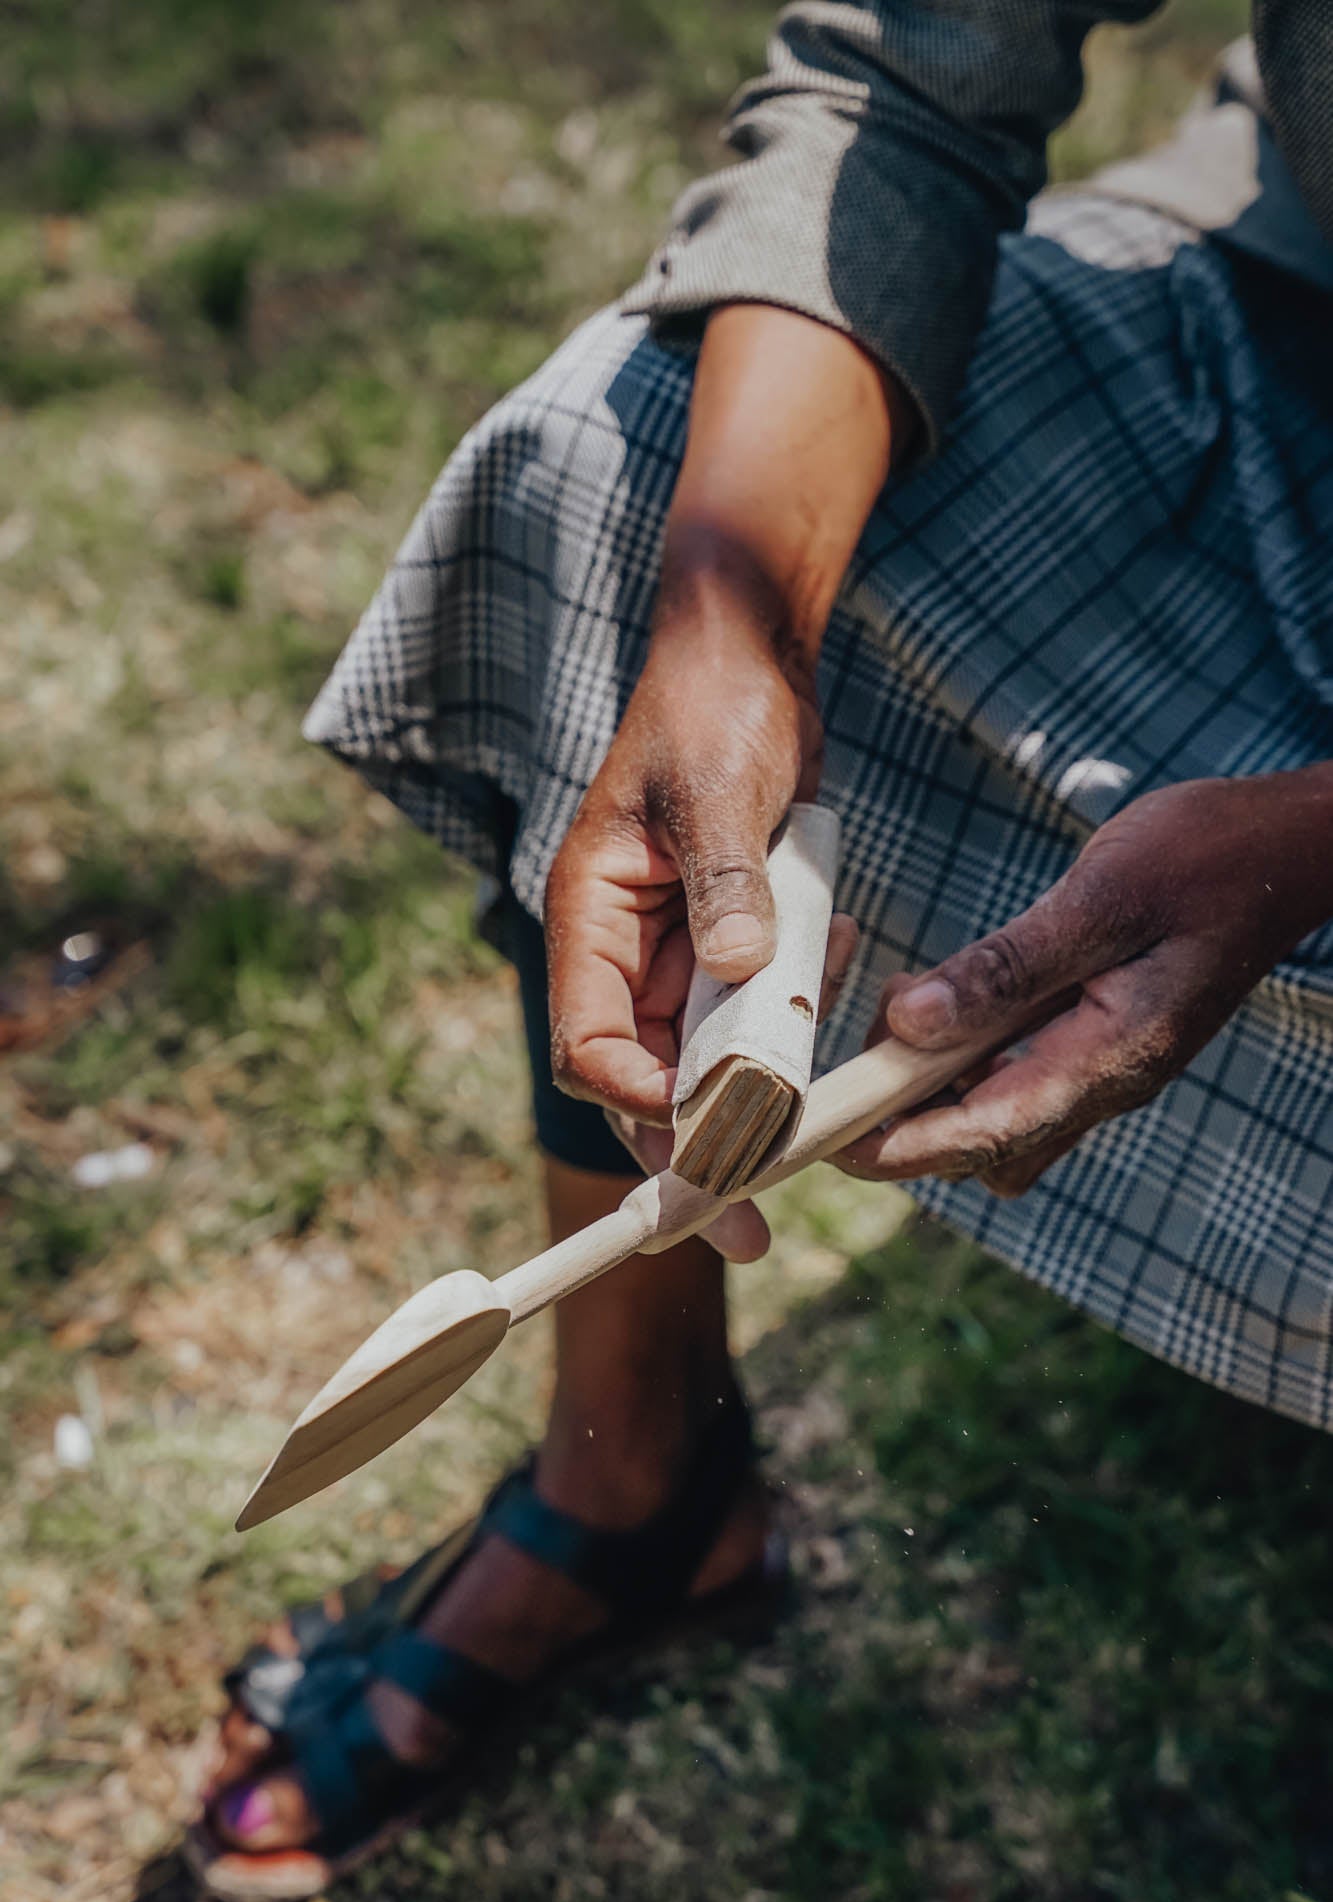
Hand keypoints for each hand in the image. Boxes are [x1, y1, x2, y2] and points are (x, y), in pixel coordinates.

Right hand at [546, 622, 822, 1121]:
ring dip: (761, 1074)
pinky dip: (800, 1006)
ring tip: (825, 1072)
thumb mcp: (717, 790)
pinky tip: (847, 949)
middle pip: (641, 1080)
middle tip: (751, 1215)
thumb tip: (739, 968)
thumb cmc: (711, 710)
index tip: (713, 1122)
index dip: (640, 1101)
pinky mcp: (729, 941)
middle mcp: (624, 949)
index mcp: (590, 917)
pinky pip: (756, 1008)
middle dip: (693, 1142)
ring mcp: (677, 951)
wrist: (748, 664)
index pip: (587, 1047)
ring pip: (704, 1057)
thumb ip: (725, 881)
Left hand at [836, 770, 1332, 1196]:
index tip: (825, 1140)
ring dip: (937, 1087)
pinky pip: (1017, 1074)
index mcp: (1109, 1059)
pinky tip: (944, 1000)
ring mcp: (1104, 1065)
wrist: (1290, 849)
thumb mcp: (1102, 900)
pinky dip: (968, 1054)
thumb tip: (912, 1023)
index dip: (897, 1147)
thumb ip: (1008, 968)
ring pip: (999, 1118)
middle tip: (856, 1054)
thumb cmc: (1208, 859)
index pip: (983, 1135)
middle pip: (984, 1148)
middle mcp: (1105, 1081)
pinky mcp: (1099, 1039)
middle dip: (908, 1122)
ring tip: (897, 1015)